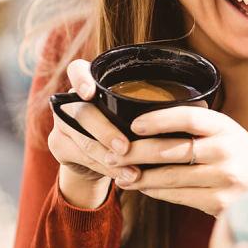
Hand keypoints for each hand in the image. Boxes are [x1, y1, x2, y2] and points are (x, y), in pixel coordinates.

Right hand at [48, 59, 135, 207]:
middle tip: (125, 148)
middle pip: (83, 112)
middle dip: (105, 132)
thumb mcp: (136, 113)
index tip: (89, 93)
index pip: (77, 70)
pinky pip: (83, 158)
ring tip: (133, 172)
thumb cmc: (128, 126)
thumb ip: (147, 108)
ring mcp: (63, 122)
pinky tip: (124, 177)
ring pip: (84, 140)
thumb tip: (188, 112)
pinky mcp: (59, 145)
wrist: (100, 156)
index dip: (81, 79)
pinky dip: (107, 170)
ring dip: (110, 159)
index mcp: (91, 83)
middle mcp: (72, 99)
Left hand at [109, 106, 247, 213]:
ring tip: (121, 175)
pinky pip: (179, 197)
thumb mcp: (230, 134)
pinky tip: (145, 188)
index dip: (158, 120)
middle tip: (114, 154)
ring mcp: (224, 178)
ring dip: (141, 177)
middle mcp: (227, 150)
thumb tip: (145, 128)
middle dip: (137, 153)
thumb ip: (199, 129)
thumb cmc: (244, 159)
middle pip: (172, 149)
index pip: (188, 117)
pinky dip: (158, 192)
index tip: (133, 125)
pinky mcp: (220, 203)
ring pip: (171, 177)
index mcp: (227, 127)